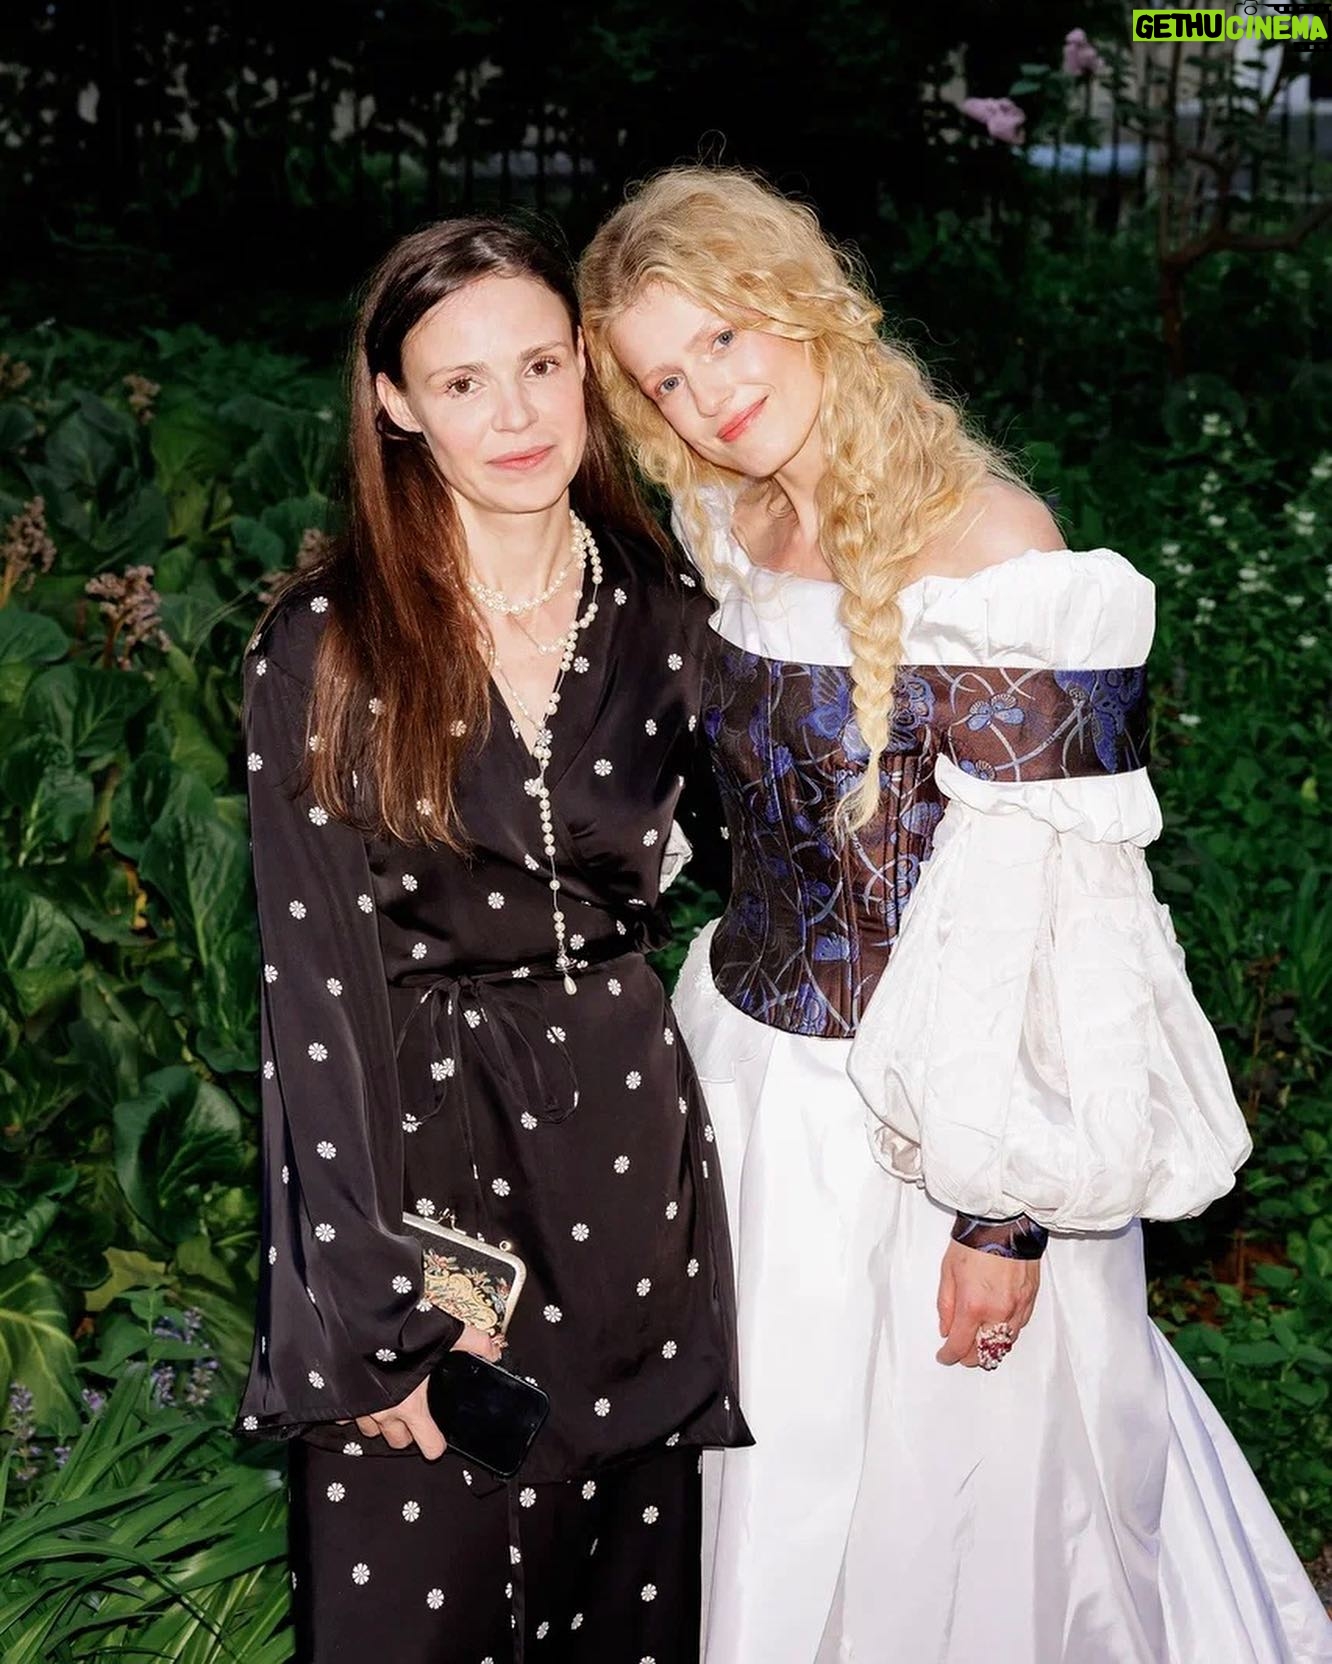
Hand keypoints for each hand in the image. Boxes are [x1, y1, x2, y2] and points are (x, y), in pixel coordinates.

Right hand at [352, 1324, 505, 1454]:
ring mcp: (360, 1410)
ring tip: (388, 1396)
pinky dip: (355, 1406)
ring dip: (381, 1419)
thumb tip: (493, 1349)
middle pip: (398, 1442)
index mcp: (412, 1406)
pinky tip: (363, 1389)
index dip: (436, 1443)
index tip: (438, 1434)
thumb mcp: (445, 1333)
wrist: (357, 1320)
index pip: (429, 1448)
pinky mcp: (339, 1401)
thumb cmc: (400, 1331)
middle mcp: (385, 1414)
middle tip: (412, 1410)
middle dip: (406, 1431)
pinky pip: (347, 1415)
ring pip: (372, 1430)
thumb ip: (473, 1342)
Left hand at [936, 1240, 1039, 1367]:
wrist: (1004, 1222)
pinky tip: (997, 1327)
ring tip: (978, 1342)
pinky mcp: (1030, 1300)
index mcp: (973, 1305)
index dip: (949, 1355)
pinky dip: (1006, 1333)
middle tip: (960, 1350)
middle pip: (984, 1352)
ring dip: (990, 1348)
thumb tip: (946, 1329)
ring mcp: (1017, 1308)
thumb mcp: (948, 1271)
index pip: (960, 1345)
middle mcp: (998, 1312)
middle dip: (969, 1355)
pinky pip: (1018, 1328)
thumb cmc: (974, 1241)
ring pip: (1005, 1345)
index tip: (945, 1356)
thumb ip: (946, 1305)